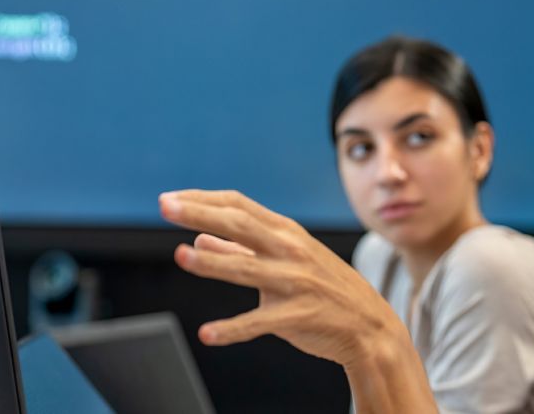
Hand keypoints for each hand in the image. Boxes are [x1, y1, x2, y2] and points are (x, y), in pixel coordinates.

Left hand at [157, 189, 407, 365]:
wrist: (369, 325)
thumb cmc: (323, 288)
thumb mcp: (286, 258)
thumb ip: (241, 248)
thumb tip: (200, 236)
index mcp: (285, 232)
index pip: (238, 205)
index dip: (202, 199)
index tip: (170, 199)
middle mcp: (290, 250)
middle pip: (239, 224)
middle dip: (199, 214)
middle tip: (165, 208)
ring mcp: (295, 282)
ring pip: (247, 268)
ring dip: (212, 262)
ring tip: (182, 256)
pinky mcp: (299, 315)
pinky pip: (259, 322)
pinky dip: (232, 329)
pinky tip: (208, 333)